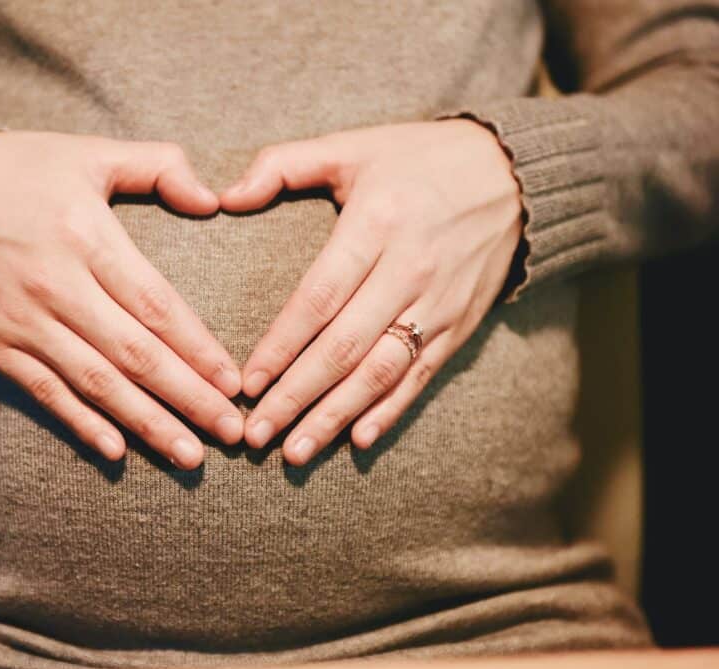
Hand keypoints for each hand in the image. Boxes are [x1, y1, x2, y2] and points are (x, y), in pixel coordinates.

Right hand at [0, 130, 243, 468]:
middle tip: (231, 433)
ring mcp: (21, 321)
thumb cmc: (19, 171)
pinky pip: (45, 393)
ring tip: (191, 455)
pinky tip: (118, 451)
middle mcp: (54, 285)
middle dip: (189, 398)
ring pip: (96, 383)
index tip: (234, 383)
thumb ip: (158, 166)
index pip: (155, 304)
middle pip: (134, 354)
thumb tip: (213, 199)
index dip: (198, 348)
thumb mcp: (89, 153)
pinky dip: (81, 424)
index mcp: (85, 235)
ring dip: (147, 423)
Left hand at [219, 119, 522, 464]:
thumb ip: (283, 165)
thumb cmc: (418, 159)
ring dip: (336, 416)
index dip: (281, 345)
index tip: (246, 383)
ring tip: (295, 452)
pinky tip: (358, 440)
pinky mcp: (461, 324)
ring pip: (381, 371)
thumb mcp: (351, 146)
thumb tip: (224, 197)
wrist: (514, 172)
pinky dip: (390, 411)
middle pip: (345, 346)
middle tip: (256, 434)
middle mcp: (410, 269)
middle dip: (296, 396)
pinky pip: (422, 375)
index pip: (319, 297)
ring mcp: (440, 302)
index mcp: (377, 223)